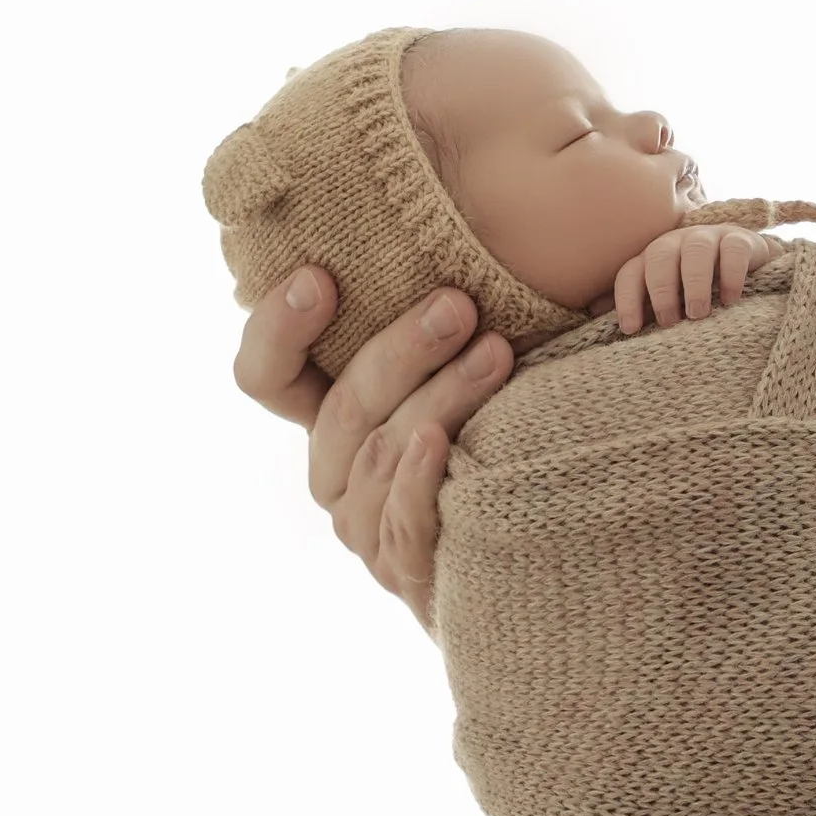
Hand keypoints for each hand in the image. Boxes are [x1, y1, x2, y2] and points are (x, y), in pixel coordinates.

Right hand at [231, 266, 513, 631]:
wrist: (551, 542)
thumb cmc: (511, 425)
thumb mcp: (466, 361)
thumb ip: (439, 315)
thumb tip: (464, 242)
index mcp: (330, 419)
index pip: (265, 377)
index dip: (276, 329)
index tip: (320, 278)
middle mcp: (335, 474)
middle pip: (341, 409)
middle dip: (399, 350)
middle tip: (457, 305)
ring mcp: (366, 529)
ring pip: (381, 454)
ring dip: (439, 396)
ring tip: (497, 352)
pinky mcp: (408, 573)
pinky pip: (401, 522)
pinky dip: (416, 479)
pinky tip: (440, 441)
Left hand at [615, 221, 781, 333]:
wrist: (752, 268)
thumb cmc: (703, 287)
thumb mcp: (670, 296)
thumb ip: (640, 302)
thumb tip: (593, 310)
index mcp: (654, 258)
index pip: (630, 272)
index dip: (626, 299)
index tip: (631, 330)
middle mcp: (677, 242)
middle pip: (659, 257)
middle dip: (661, 291)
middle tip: (670, 322)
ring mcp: (709, 237)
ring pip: (695, 250)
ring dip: (693, 283)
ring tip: (698, 314)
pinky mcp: (741, 239)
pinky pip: (733, 250)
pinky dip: (730, 275)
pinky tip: (730, 301)